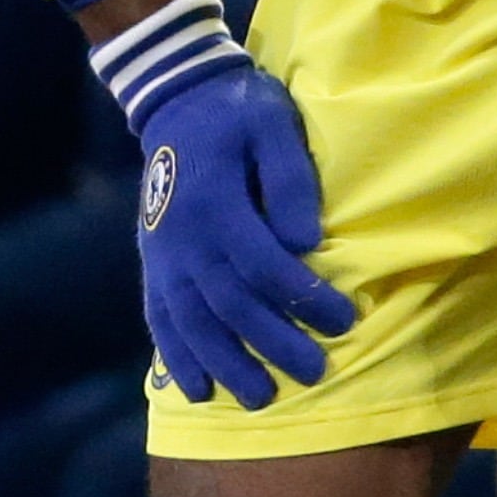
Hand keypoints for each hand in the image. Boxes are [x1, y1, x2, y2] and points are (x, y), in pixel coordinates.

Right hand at [92, 0, 356, 406]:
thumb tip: (307, 242)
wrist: (176, 99)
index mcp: (216, 202)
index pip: (264, 264)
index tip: (344, 321)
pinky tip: (197, 388)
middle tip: (314, 373)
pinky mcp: (151, 262)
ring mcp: (162, 253)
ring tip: (259, 398)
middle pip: (230, 303)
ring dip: (226, 363)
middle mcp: (183, 236)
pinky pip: (159, 317)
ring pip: (192, 321)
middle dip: (273, 343)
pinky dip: (177, 356)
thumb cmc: (239, 110)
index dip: (304, 297)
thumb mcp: (274, 123)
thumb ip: (292, 179)